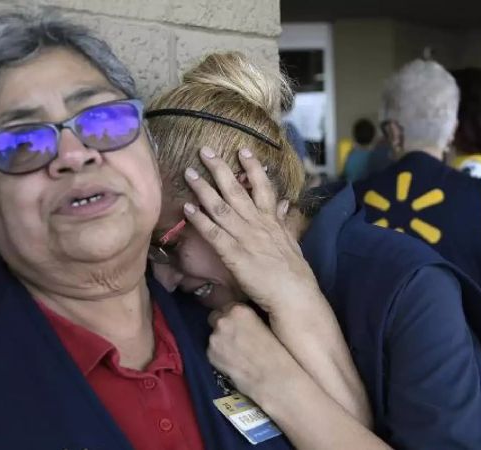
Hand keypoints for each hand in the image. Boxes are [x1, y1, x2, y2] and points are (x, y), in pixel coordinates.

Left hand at [182, 147, 321, 312]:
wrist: (294, 294)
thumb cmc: (294, 271)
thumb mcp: (291, 240)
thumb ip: (283, 220)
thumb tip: (284, 203)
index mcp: (271, 219)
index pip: (262, 186)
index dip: (252, 167)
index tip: (242, 149)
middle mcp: (257, 223)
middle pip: (236, 190)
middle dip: (220, 169)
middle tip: (205, 151)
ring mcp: (244, 237)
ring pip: (221, 207)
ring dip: (203, 189)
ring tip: (190, 173)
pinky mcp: (233, 254)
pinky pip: (213, 233)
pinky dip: (199, 219)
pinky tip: (187, 208)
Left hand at [207, 303, 298, 398]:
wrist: (272, 377)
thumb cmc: (276, 352)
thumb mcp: (266, 324)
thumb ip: (248, 318)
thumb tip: (241, 320)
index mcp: (240, 310)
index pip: (228, 306)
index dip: (234, 317)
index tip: (241, 325)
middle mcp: (224, 320)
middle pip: (216, 318)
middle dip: (225, 326)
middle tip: (238, 339)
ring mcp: (215, 338)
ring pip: (214, 335)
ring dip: (222, 341)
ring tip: (238, 353)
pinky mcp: (210, 354)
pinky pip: (212, 351)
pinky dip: (220, 356)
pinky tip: (234, 362)